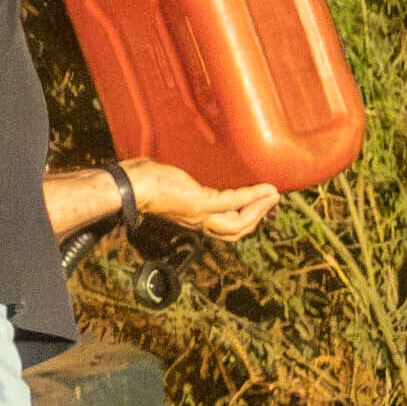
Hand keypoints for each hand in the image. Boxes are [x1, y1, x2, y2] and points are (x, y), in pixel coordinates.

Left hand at [124, 162, 282, 245]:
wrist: (133, 185)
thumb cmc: (146, 180)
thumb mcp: (173, 185)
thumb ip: (186, 185)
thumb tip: (191, 176)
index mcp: (194, 218)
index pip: (225, 226)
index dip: (245, 219)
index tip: (259, 205)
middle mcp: (199, 221)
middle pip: (237, 230)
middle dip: (257, 217)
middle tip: (272, 200)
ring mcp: (201, 214)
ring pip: (239, 221)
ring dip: (259, 208)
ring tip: (273, 195)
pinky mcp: (201, 203)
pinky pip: (234, 203)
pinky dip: (253, 196)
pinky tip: (266, 190)